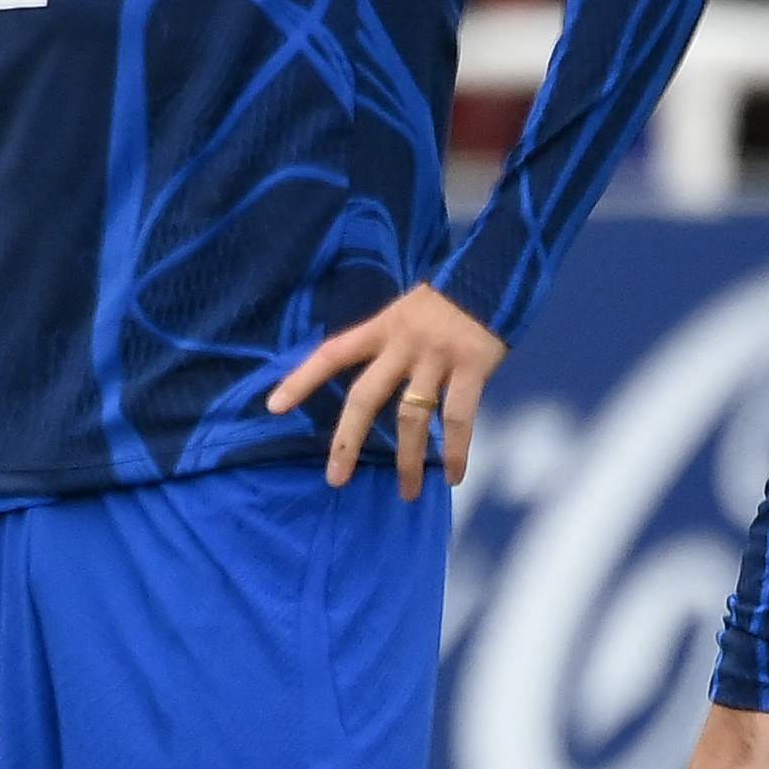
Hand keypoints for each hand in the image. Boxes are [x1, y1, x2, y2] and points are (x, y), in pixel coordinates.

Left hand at [269, 285, 506, 494]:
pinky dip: (457, 451)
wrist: (494, 277)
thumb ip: (387, 346)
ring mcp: (437, 358)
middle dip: (348, 440)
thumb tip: (371, 390)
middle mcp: (403, 344)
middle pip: (365, 396)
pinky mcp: (472, 369)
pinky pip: (459, 418)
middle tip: (336, 478)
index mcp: (382, 327)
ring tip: (408, 492)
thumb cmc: (446, 302)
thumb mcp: (405, 313)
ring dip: (409, 459)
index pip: (332, 353)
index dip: (302, 379)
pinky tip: (454, 476)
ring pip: (412, 416)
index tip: (274, 407)